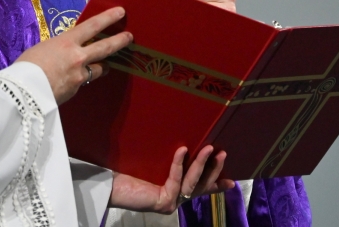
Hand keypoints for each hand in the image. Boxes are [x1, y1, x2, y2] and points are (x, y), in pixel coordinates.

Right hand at [16, 7, 130, 103]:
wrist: (21, 93)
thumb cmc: (26, 66)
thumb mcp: (42, 49)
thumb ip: (58, 48)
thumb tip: (64, 53)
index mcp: (67, 42)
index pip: (93, 26)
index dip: (108, 18)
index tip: (120, 12)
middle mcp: (78, 57)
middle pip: (105, 47)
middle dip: (119, 41)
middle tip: (129, 37)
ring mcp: (79, 76)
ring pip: (99, 68)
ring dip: (103, 65)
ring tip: (106, 64)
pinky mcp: (76, 91)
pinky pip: (83, 82)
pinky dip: (81, 79)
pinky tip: (73, 80)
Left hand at [109, 145, 232, 212]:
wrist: (107, 185)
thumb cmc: (126, 170)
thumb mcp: (152, 163)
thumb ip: (166, 158)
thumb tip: (180, 136)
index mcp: (173, 191)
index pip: (199, 189)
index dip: (216, 185)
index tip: (231, 182)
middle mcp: (174, 199)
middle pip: (200, 186)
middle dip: (213, 169)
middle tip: (223, 153)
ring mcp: (170, 202)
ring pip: (192, 184)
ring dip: (202, 165)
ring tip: (210, 149)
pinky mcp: (162, 202)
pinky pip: (175, 180)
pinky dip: (179, 163)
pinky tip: (182, 149)